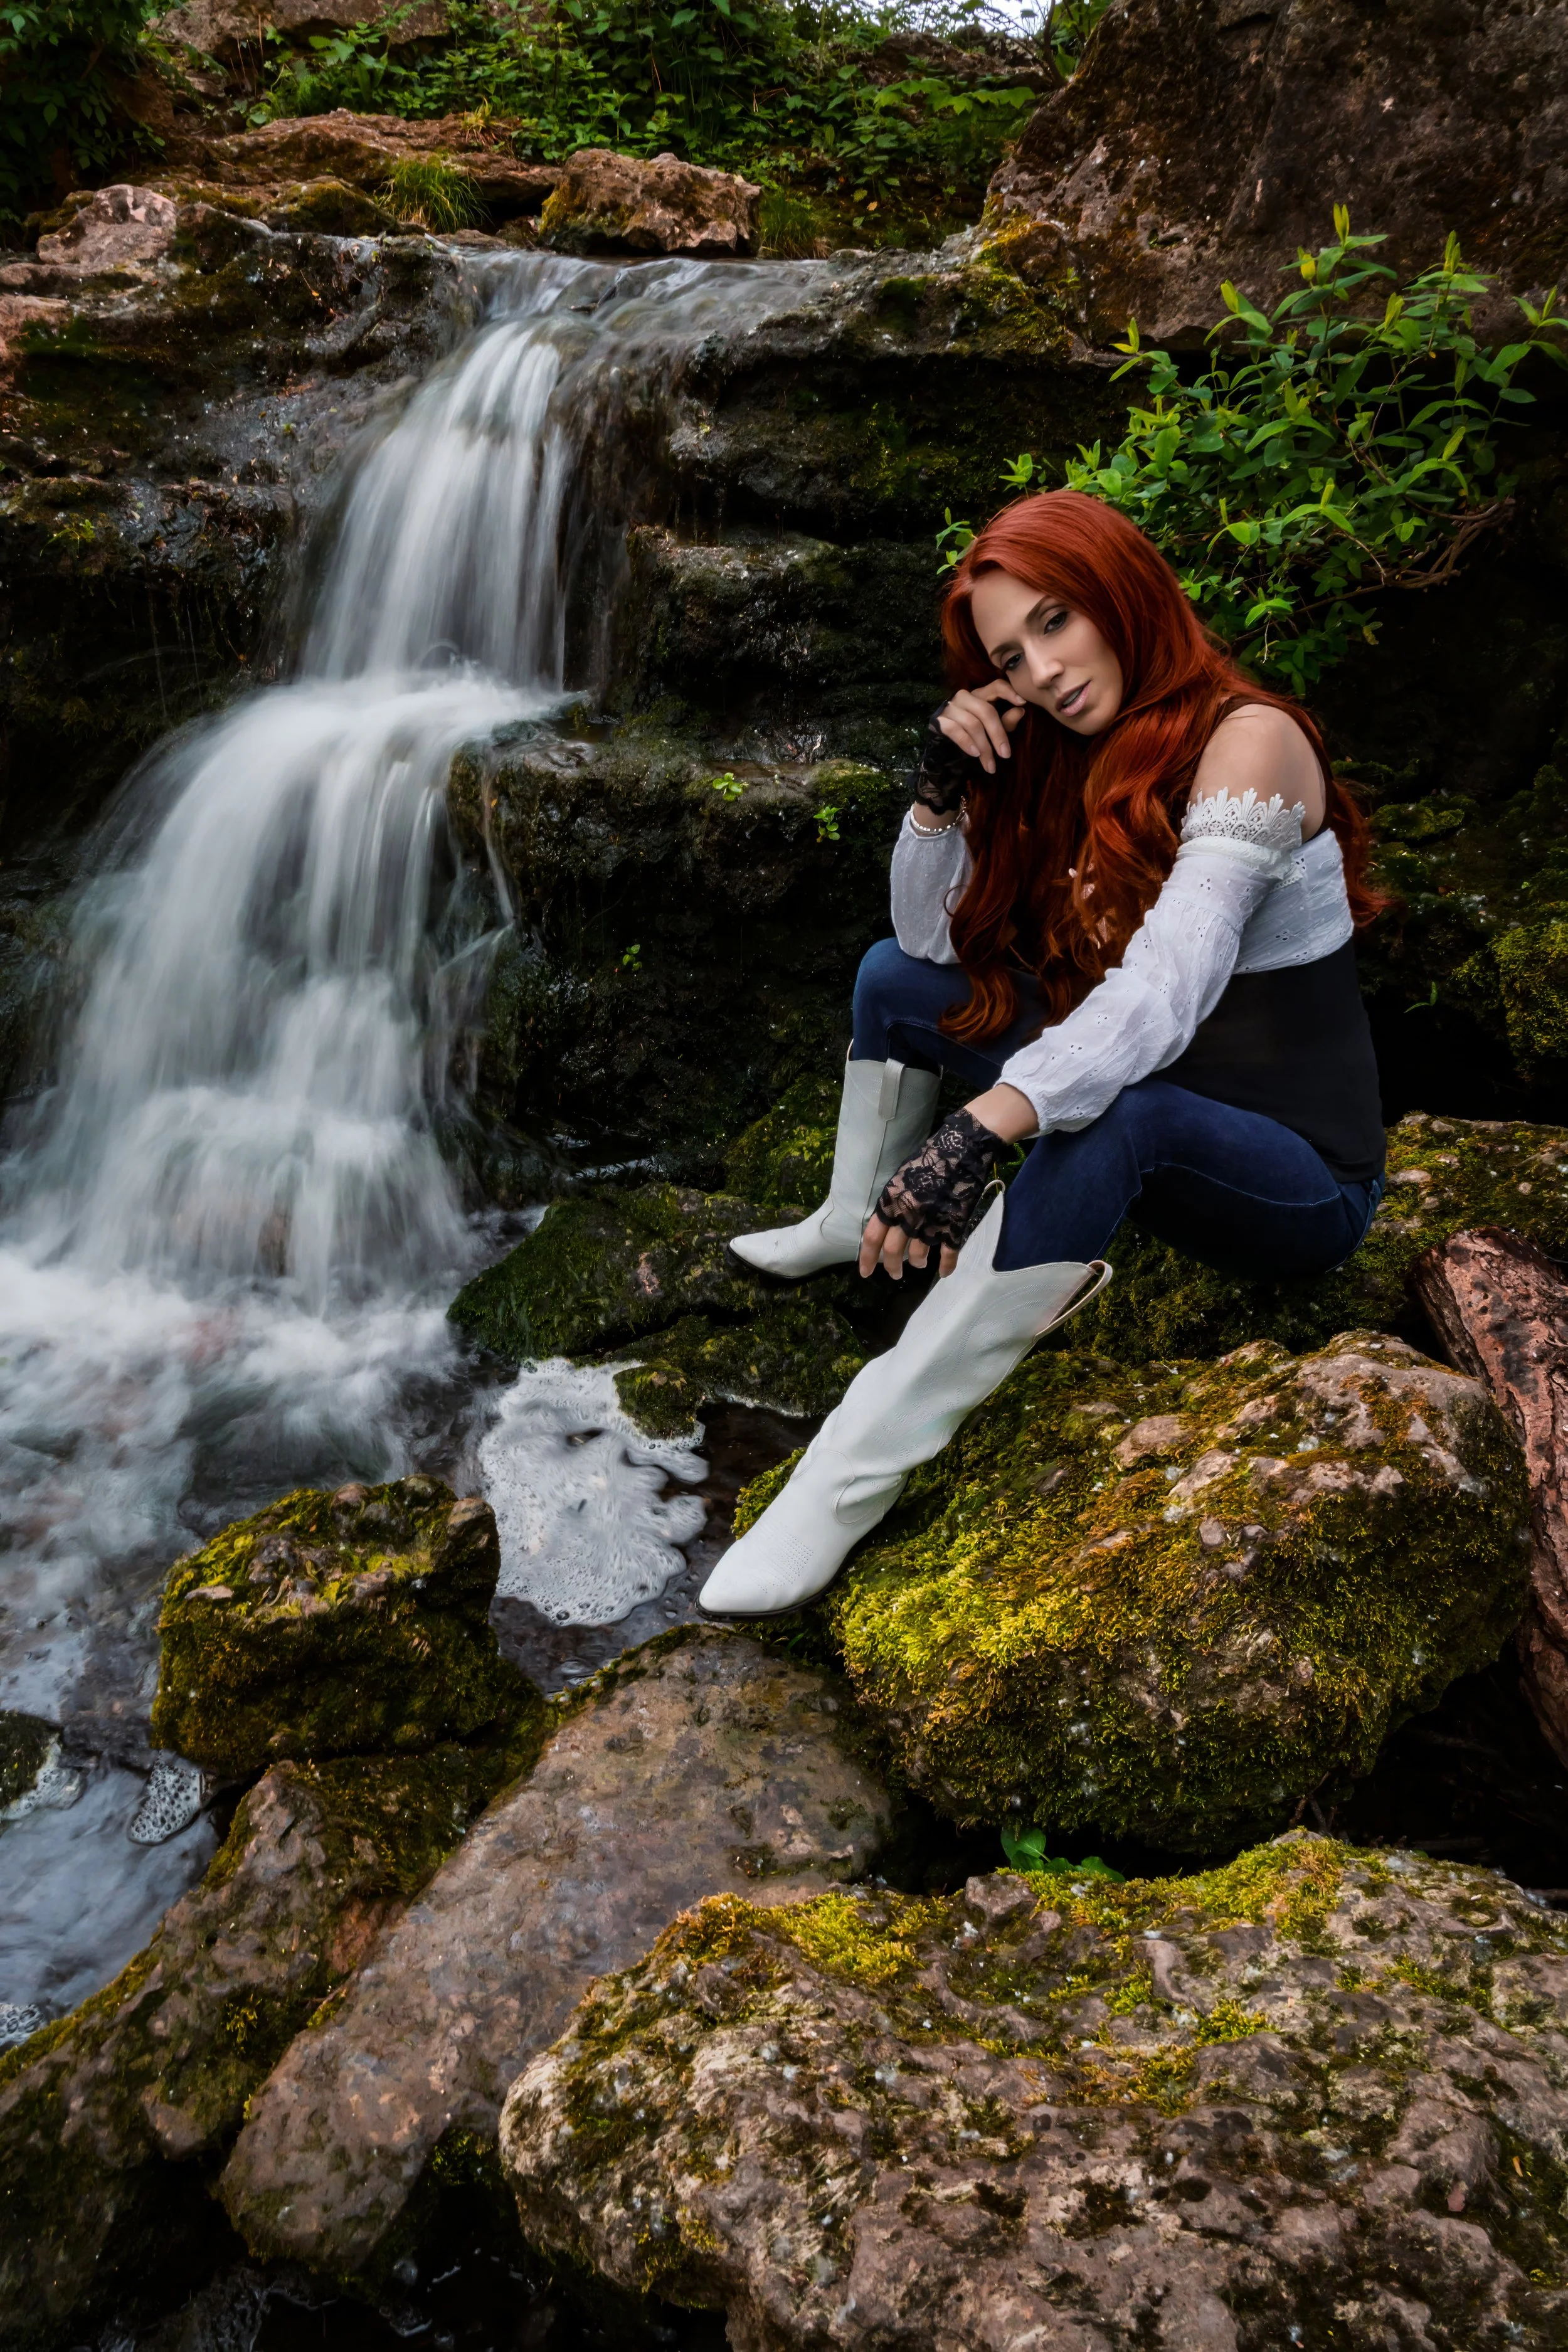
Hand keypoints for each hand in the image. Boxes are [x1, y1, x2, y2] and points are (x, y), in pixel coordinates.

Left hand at [859, 1107, 1001, 1281]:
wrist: (962, 1148)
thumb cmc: (929, 1157)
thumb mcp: (901, 1177)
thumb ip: (893, 1202)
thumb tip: (887, 1223)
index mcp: (891, 1202)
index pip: (872, 1237)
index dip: (867, 1258)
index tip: (865, 1273)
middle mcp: (908, 1216)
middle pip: (893, 1253)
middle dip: (892, 1268)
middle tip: (895, 1275)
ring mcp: (932, 1222)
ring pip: (919, 1256)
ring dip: (918, 1264)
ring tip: (919, 1265)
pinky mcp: (954, 1225)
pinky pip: (948, 1254)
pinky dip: (946, 1266)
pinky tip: (944, 1272)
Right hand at [936, 682, 1026, 775]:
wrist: (944, 753)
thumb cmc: (973, 738)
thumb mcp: (994, 731)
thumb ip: (1006, 722)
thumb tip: (1020, 711)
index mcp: (980, 695)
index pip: (996, 686)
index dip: (1009, 692)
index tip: (1022, 703)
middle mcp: (964, 697)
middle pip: (986, 711)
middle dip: (998, 734)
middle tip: (1006, 755)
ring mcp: (950, 708)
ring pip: (972, 724)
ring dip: (984, 747)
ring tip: (990, 765)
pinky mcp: (939, 721)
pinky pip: (956, 730)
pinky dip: (967, 743)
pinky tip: (975, 754)